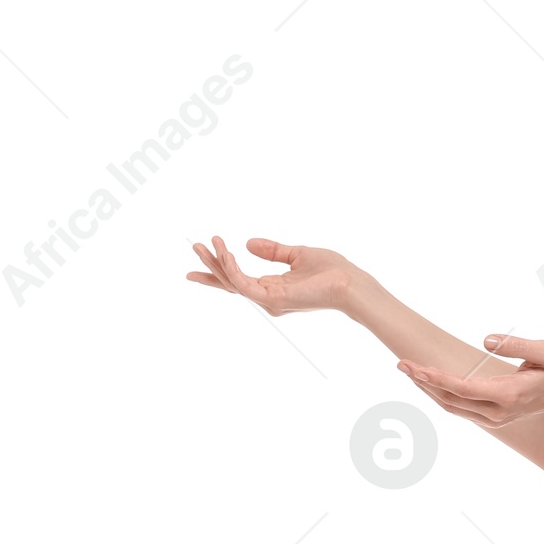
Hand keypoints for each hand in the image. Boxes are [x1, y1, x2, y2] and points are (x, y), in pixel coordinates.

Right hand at [185, 235, 353, 315]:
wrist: (349, 283)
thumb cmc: (331, 271)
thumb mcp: (297, 254)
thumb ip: (272, 250)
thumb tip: (248, 242)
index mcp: (272, 288)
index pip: (239, 280)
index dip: (218, 268)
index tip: (200, 256)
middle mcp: (268, 297)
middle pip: (230, 283)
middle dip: (210, 266)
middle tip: (194, 246)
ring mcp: (269, 301)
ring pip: (233, 283)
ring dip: (217, 262)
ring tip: (206, 244)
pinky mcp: (273, 299)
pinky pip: (244, 284)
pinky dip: (232, 269)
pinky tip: (225, 253)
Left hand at [397, 333, 543, 426]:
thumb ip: (516, 345)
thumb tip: (485, 340)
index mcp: (508, 396)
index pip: (462, 388)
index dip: (436, 378)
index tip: (416, 366)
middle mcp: (497, 412)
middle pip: (450, 399)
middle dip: (424, 382)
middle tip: (402, 362)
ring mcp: (493, 419)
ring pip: (452, 407)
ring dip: (429, 390)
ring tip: (410, 370)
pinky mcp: (492, 418)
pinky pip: (459, 408)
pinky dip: (441, 395)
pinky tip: (429, 382)